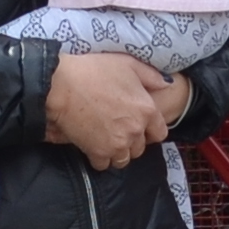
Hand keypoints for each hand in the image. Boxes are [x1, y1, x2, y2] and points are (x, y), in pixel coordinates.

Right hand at [41, 51, 187, 171]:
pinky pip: (104, 164)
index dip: (150, 131)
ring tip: (106, 140)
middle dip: (131, 141)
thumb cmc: (94, 70)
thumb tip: (166, 85)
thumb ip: (151, 76)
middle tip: (117, 130)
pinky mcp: (98, 152)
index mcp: (147, 110)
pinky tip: (92, 145)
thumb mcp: (128, 64)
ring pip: (124, 159)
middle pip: (140, 148)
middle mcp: (136, 130)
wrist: (62, 85)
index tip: (139, 126)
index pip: (159, 133)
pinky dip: (99, 158)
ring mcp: (118, 144)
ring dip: (117, 152)